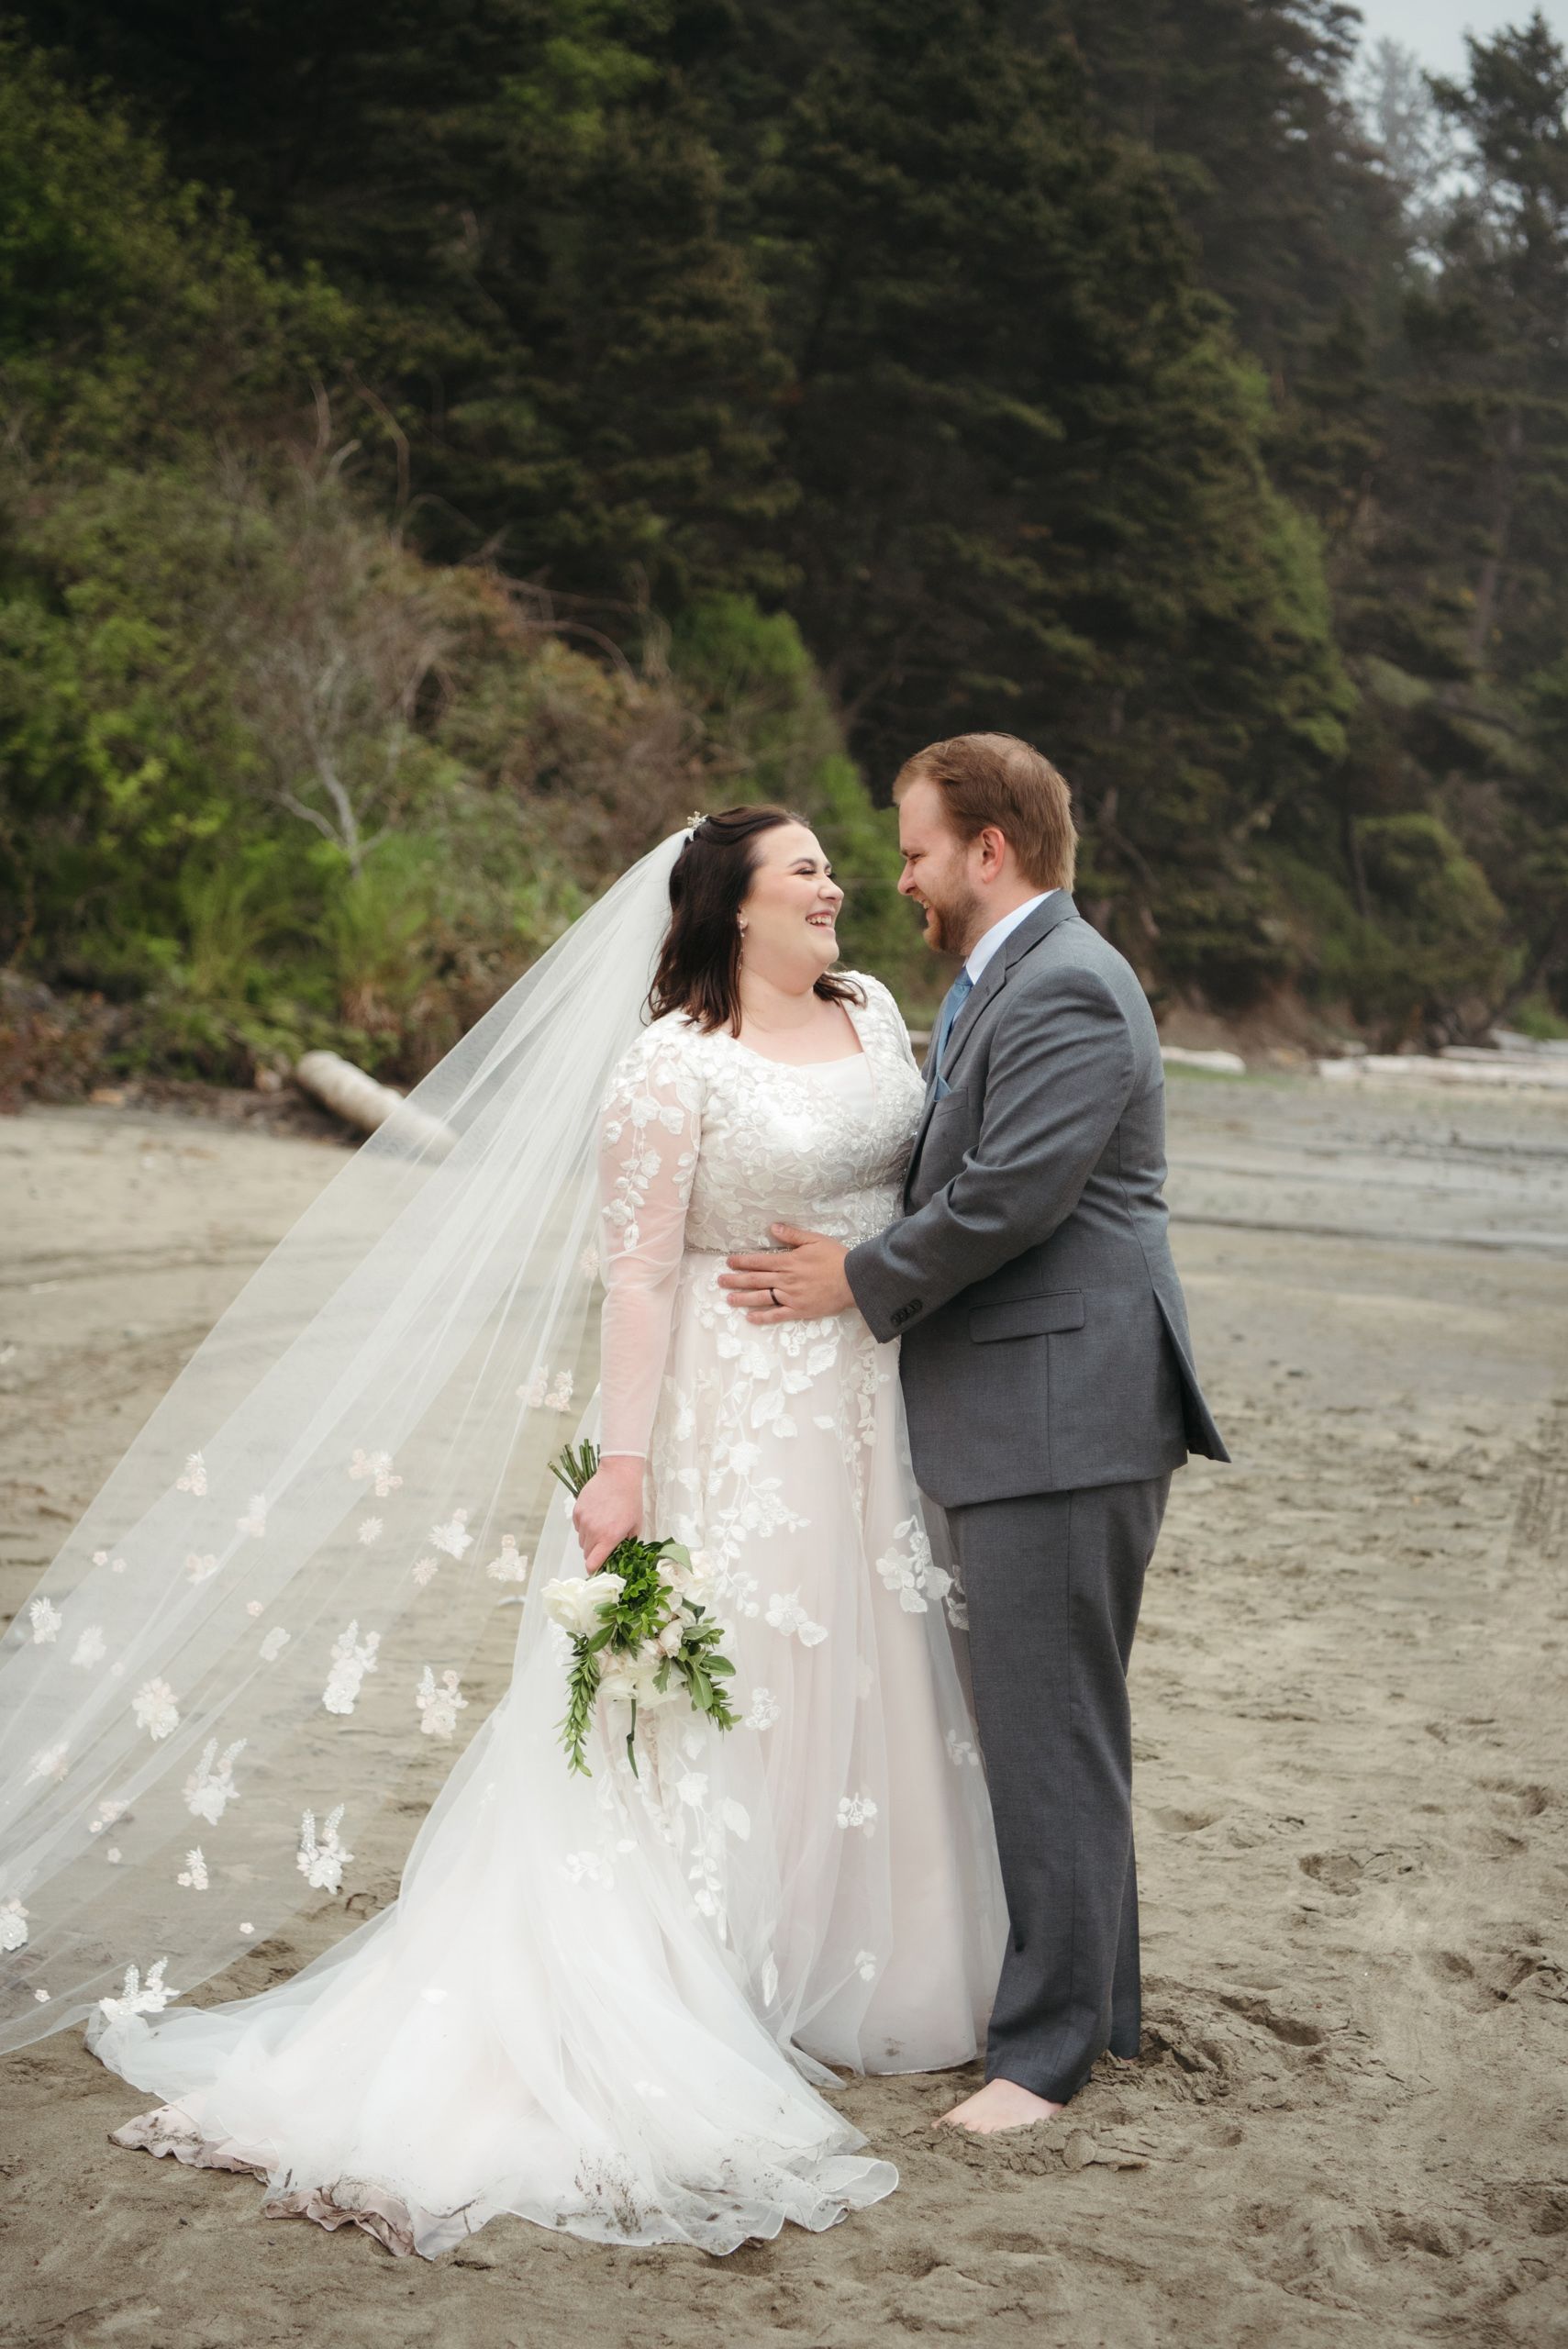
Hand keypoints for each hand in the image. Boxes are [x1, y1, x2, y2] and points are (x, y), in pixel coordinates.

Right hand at [572, 1455, 643, 1573]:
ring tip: (601, 1526)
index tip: (598, 1568)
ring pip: (582, 1540)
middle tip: (605, 1543)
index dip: (594, 1569)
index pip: (592, 1564)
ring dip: (590, 1539)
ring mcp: (583, 1521)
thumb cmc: (630, 1499)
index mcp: (609, 1537)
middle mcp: (593, 1531)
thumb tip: (621, 1551)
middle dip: (595, 1552)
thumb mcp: (636, 1524)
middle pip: (587, 1553)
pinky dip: (584, 1526)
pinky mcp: (577, 1511)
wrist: (618, 1476)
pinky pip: (578, 1527)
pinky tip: (595, 1516)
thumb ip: (628, 1542)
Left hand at [720, 1224, 852, 1322]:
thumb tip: (773, 1228)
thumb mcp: (815, 1240)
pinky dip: (762, 1317)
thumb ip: (793, 1235)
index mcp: (789, 1261)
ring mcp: (791, 1297)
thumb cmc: (836, 1258)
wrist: (854, 1280)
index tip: (729, 1262)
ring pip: (762, 1297)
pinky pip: (777, 1315)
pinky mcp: (799, 1310)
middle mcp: (786, 1280)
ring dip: (743, 1298)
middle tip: (720, 1280)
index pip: (759, 1261)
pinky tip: (750, 1317)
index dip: (742, 1262)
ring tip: (728, 1299)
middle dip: (736, 1280)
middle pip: (756, 1280)